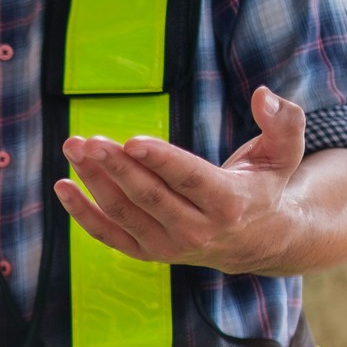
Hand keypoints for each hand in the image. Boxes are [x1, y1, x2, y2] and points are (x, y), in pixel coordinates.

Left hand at [54, 87, 306, 274]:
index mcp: (228, 203)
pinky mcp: (146, 252)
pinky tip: (62, 186)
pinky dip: (82, 213)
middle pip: (148, 197)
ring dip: (94, 181)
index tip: (131, 140)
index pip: (189, 180)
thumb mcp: (284, 154)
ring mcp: (168, 246)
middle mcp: (196, 231)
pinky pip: (108, 235)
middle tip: (87, 140)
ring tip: (74, 148)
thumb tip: (264, 94)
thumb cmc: (265, 185)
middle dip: (115, 167)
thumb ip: (284, 121)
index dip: (159, 161)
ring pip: (123, 213)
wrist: (255, 241)